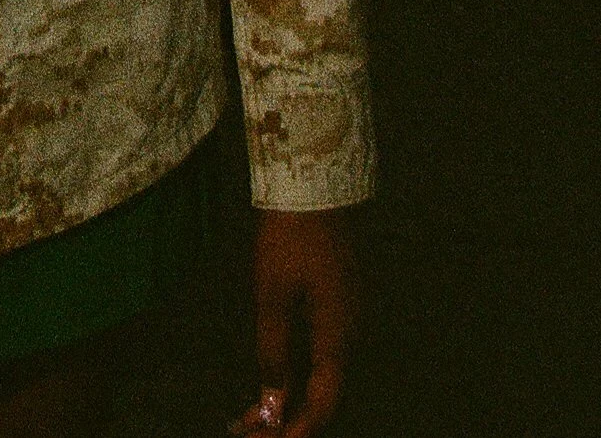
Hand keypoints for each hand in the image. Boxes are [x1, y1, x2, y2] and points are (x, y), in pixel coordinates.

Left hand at [231, 208, 357, 437]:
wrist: (312, 188)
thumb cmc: (289, 240)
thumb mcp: (273, 297)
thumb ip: (273, 353)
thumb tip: (272, 404)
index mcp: (338, 336)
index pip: (324, 401)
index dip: (300, 429)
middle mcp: (349, 334)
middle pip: (323, 393)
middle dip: (289, 420)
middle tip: (252, 436)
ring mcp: (345, 319)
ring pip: (320, 375)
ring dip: (290, 400)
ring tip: (251, 420)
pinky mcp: (336, 306)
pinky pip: (319, 352)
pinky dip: (295, 373)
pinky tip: (271, 383)